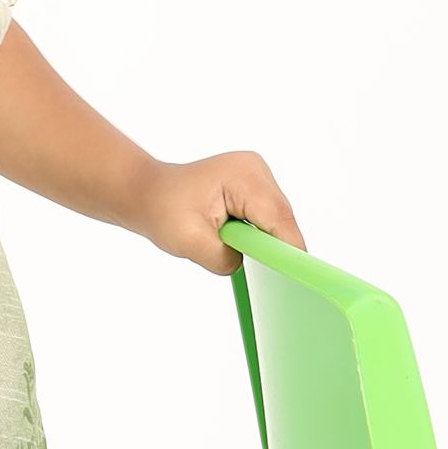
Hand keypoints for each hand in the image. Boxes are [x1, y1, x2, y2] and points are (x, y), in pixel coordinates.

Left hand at [135, 150, 305, 275]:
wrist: (150, 194)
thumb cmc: (163, 209)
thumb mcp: (188, 241)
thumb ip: (223, 258)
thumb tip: (247, 265)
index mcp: (242, 175)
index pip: (277, 218)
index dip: (289, 249)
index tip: (297, 277)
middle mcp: (256, 170)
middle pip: (283, 219)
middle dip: (277, 248)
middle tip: (271, 278)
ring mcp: (258, 177)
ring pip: (279, 221)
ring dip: (266, 242)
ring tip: (242, 254)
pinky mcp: (256, 188)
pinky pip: (270, 219)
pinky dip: (261, 236)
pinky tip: (242, 244)